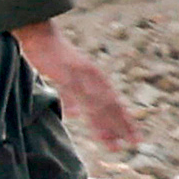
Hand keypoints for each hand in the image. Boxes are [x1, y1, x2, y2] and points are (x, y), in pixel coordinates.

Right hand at [18, 18, 139, 153]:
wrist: (42, 36)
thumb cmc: (55, 58)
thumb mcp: (67, 79)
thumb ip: (72, 97)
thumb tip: (75, 114)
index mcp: (97, 80)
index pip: (116, 104)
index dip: (126, 122)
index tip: (135, 140)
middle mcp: (94, 78)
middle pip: (111, 106)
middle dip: (123, 126)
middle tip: (134, 143)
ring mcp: (81, 76)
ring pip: (97, 103)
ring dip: (106, 123)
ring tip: (114, 141)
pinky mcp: (67, 73)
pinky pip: (76, 92)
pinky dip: (82, 106)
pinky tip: (79, 117)